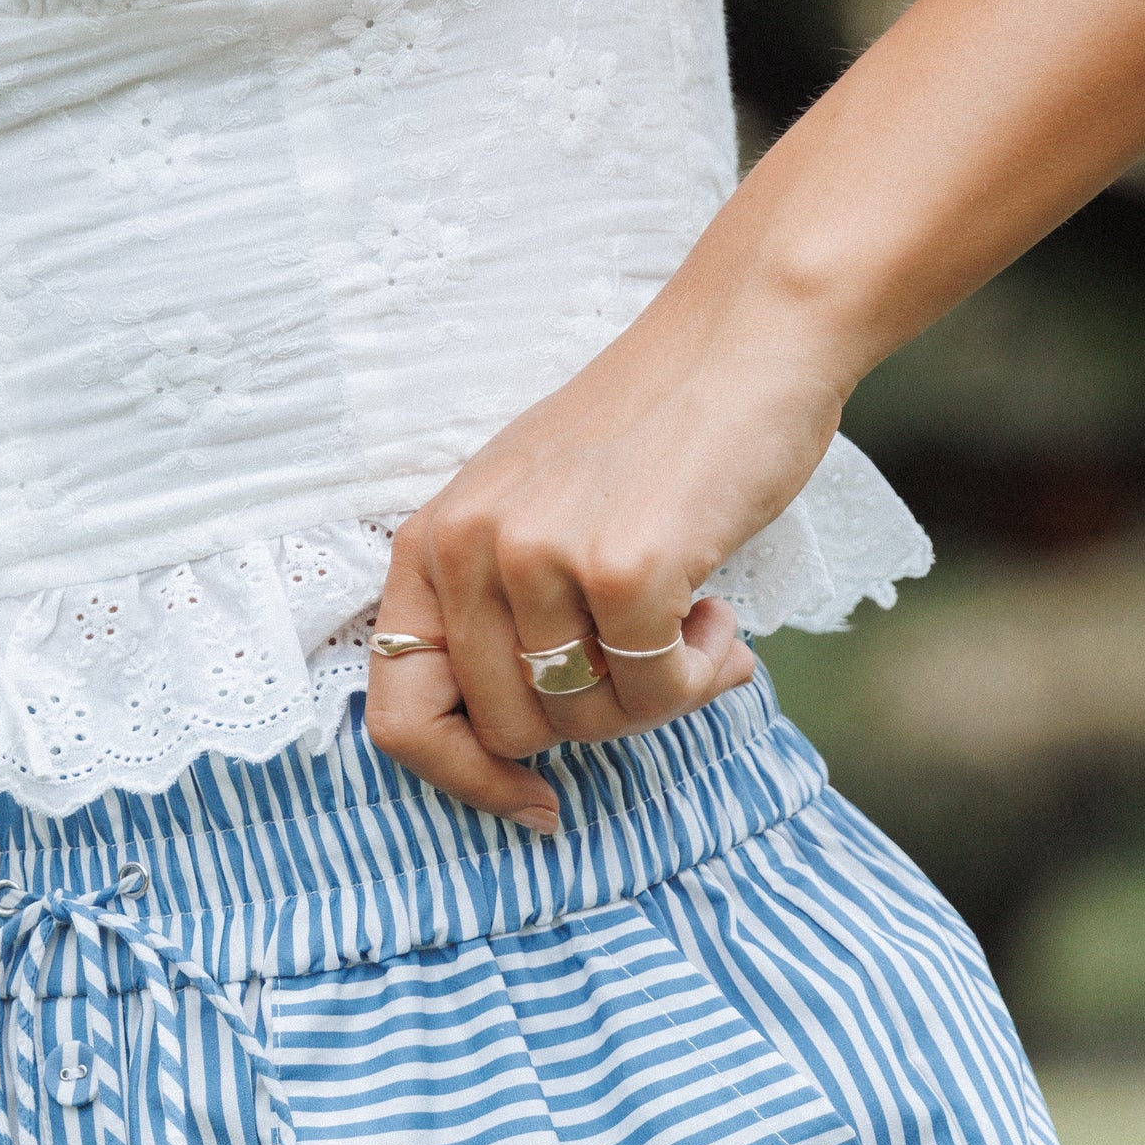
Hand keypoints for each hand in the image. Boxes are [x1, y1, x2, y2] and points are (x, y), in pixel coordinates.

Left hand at [363, 310, 832, 827]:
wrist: (743, 340)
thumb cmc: (648, 436)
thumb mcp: (530, 513)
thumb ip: (499, 614)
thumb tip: (503, 754)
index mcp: (431, 542)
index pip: (400, 716)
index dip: (463, 780)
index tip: (532, 804)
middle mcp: (468, 548)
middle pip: (510, 730)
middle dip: (594, 722)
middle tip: (651, 662)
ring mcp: (540, 557)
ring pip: (587, 720)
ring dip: (659, 695)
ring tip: (693, 623)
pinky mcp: (623, 568)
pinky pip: (657, 691)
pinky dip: (705, 673)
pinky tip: (721, 612)